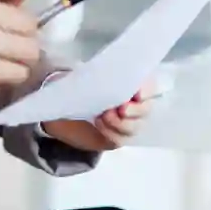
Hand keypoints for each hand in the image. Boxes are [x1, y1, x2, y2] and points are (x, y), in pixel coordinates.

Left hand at [40, 79, 159, 152]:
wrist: (60, 107)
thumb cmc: (77, 86)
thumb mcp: (86, 75)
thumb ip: (100, 74)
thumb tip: (107, 69)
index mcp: (130, 85)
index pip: (150, 87)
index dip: (148, 90)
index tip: (138, 94)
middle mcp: (133, 105)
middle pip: (146, 110)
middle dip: (136, 110)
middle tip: (122, 108)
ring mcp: (126, 124)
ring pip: (134, 127)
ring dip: (121, 123)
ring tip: (103, 116)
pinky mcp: (115, 138)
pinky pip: (119, 140)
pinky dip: (111, 133)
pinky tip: (99, 124)